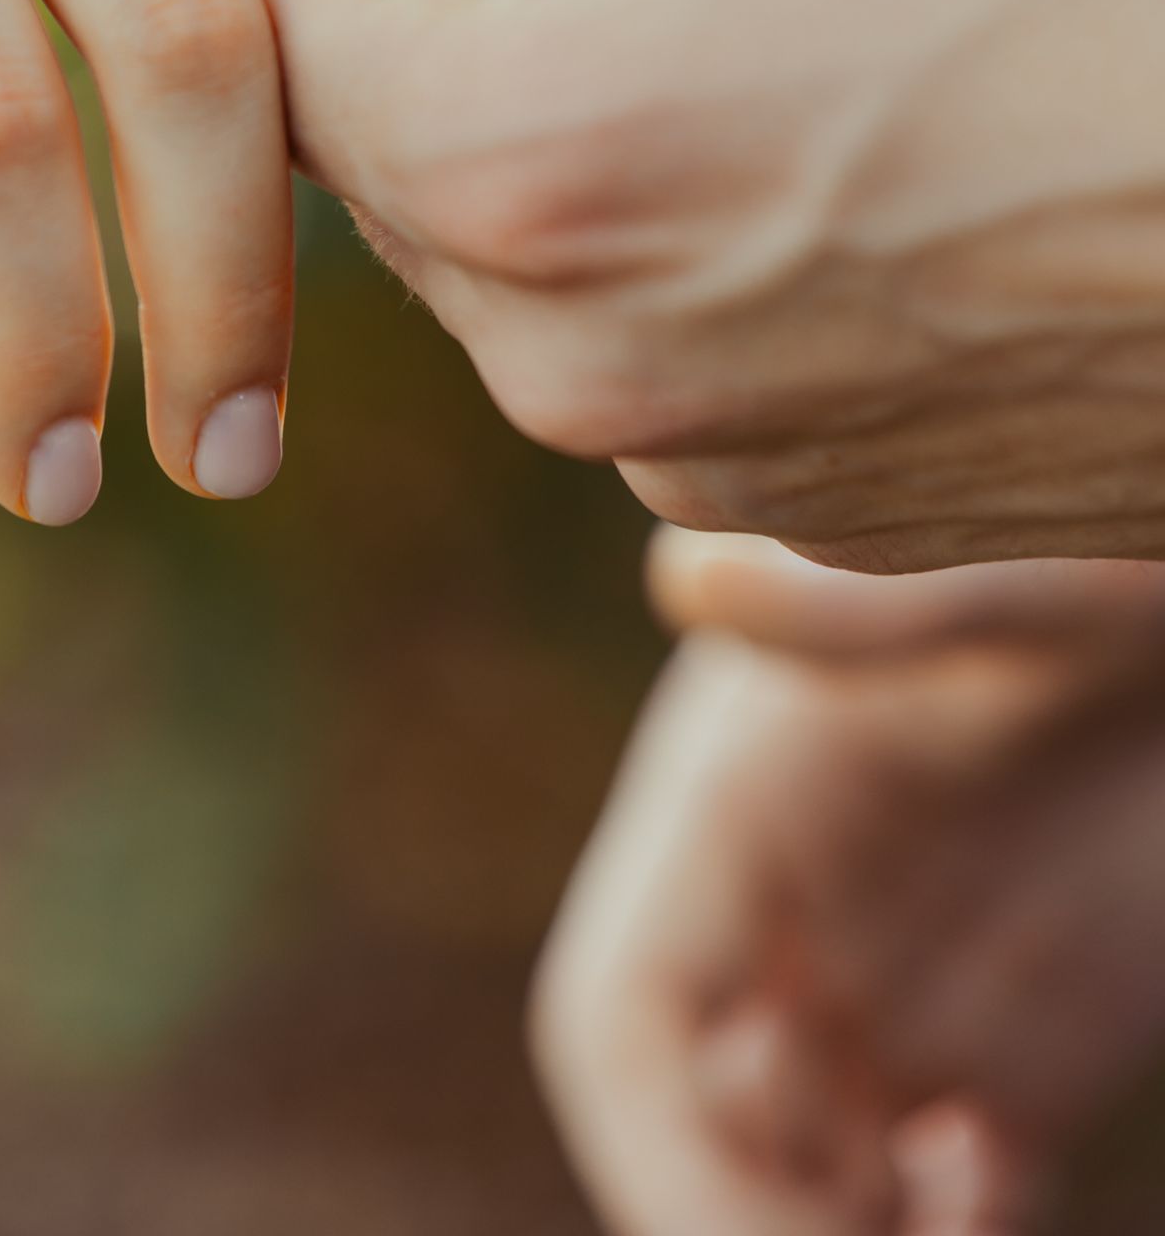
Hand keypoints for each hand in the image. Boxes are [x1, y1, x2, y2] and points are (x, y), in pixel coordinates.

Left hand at [255, 0, 1164, 566]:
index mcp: (520, 167)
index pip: (279, 8)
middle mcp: (563, 363)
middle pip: (388, 130)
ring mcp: (688, 459)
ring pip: (517, 235)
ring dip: (600, 104)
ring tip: (830, 15)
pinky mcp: (801, 509)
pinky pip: (647, 333)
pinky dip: (701, 226)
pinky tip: (891, 139)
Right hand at [534, 532, 1164, 1235]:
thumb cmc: (1103, 555)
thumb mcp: (1001, 576)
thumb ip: (855, 600)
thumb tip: (690, 578)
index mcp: (733, 809)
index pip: (622, 1022)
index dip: (657, 1161)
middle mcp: (792, 924)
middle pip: (700, 1140)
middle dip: (750, 1229)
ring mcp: (897, 996)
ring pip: (805, 1194)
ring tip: (961, 1203)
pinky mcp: (1014, 1054)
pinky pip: (933, 1207)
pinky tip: (997, 1183)